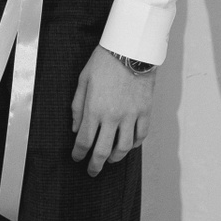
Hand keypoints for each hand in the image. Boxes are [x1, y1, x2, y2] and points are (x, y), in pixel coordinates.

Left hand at [71, 46, 153, 175]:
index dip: (78, 153)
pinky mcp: (145, 111)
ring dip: (115, 157)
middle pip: (103, 151)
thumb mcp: (83, 80)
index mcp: (94, 109)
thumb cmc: (104, 61)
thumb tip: (76, 129)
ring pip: (124, 147)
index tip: (76, 158)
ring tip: (110, 159)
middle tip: (92, 171)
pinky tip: (129, 144)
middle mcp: (112, 116)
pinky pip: (141, 135)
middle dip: (95, 165)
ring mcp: (131, 115)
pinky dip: (135, 144)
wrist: (130, 49)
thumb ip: (78, 107)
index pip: (84, 141)